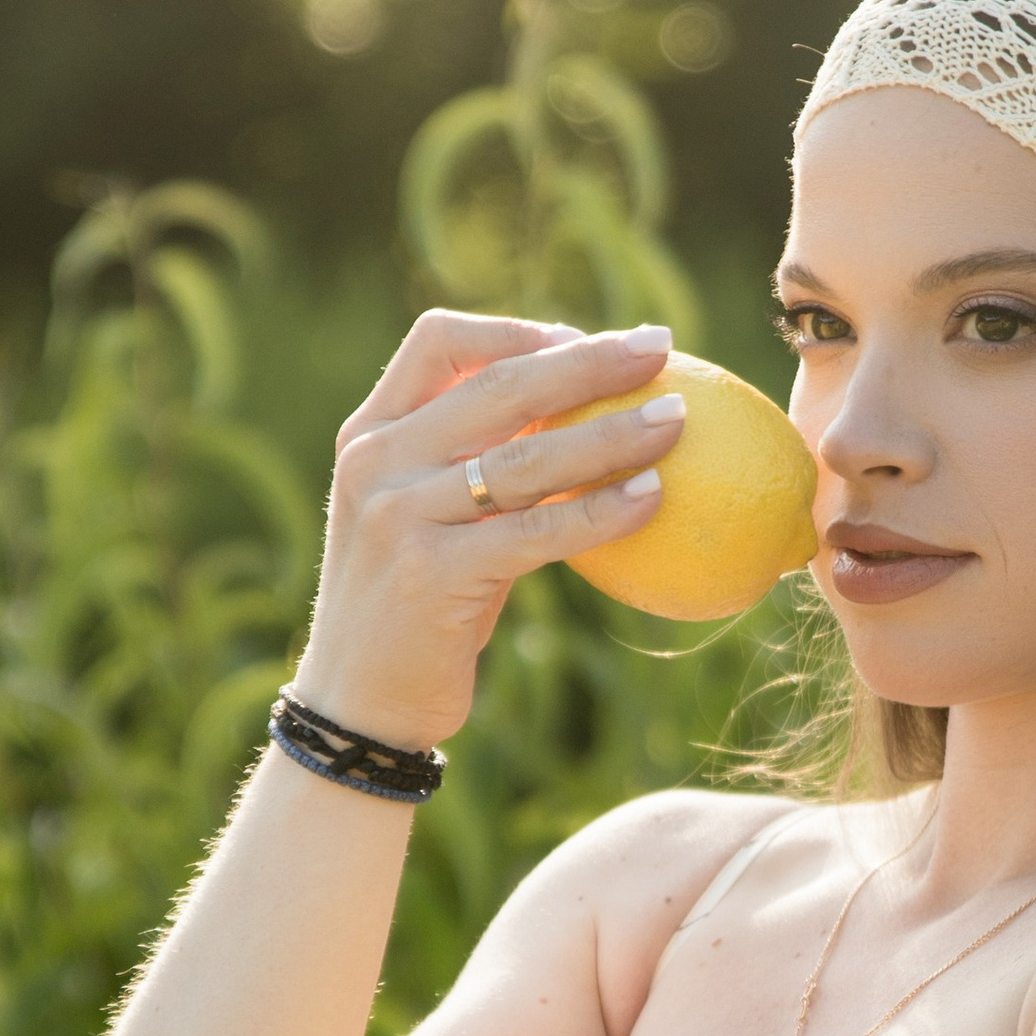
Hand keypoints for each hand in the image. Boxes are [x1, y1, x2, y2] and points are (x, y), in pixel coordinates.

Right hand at [294, 312, 680, 748]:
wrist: (357, 707)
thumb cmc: (416, 612)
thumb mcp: (430, 522)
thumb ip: (481, 467)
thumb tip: (588, 415)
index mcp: (370, 434)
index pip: (437, 342)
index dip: (516, 329)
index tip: (583, 336)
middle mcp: (376, 462)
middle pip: (500, 385)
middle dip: (589, 361)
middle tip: (660, 348)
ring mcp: (398, 515)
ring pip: (527, 457)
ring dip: (614, 432)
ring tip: (677, 419)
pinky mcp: (433, 574)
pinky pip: (538, 531)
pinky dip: (602, 511)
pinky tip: (654, 497)